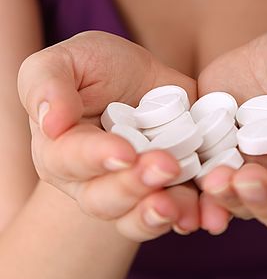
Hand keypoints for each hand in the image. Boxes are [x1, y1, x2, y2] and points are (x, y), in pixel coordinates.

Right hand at [18, 31, 200, 241]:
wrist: (142, 78)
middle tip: (166, 166)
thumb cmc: (95, 67)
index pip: (71, 160)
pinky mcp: (167, 190)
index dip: (97, 158)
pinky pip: (175, 215)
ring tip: (183, 208)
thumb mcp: (65, 60)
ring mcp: (130, 190)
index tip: (125, 152)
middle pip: (104, 199)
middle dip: (134, 186)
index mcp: (59, 149)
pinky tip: (208, 214)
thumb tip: (50, 124)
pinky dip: (192, 216)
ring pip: (135, 218)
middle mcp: (90, 180)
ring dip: (159, 215)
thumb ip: (46, 84)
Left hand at [197, 21, 266, 234]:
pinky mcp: (214, 163)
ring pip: (243, 205)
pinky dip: (196, 197)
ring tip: (212, 179)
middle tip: (244, 180)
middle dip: (266, 199)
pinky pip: (204, 191)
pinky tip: (188, 189)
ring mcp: (250, 171)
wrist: (265, 57)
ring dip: (228, 199)